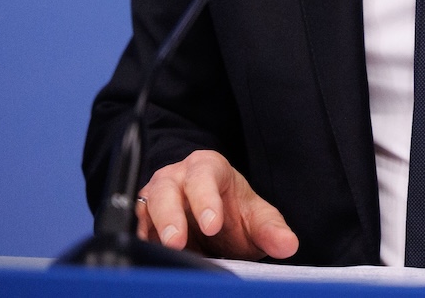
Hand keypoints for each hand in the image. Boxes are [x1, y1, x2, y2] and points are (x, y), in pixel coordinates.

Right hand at [136, 149, 299, 260]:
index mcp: (208, 168)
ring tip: (165, 251)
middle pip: (166, 190)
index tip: (213, 224)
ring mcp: (154, 198)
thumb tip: (288, 245)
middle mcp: (176, 178)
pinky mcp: (142, 221)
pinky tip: (150, 257)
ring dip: (152, 230)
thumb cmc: (234, 212)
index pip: (204, 176)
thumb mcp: (256, 218)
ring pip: (144, 207)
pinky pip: (136, 229)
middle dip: (170, 216)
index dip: (206, 199)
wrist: (212, 220)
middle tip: (177, 242)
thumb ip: (271, 230)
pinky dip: (142, 243)